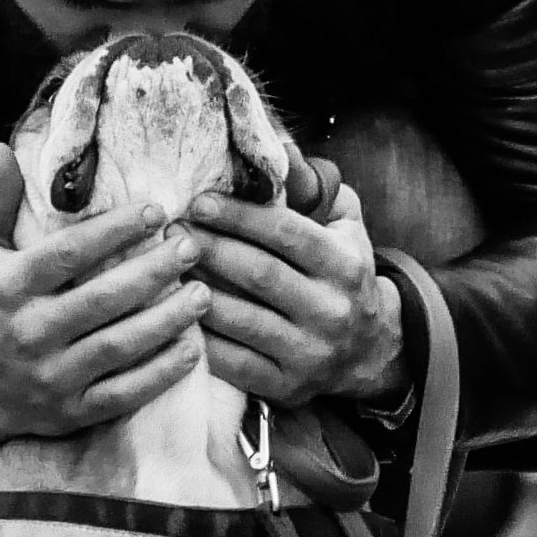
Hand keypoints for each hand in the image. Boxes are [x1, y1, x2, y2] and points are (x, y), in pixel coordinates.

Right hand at [0, 155, 205, 449]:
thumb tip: (2, 148)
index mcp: (10, 288)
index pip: (69, 255)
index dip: (115, 231)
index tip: (156, 210)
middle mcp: (30, 333)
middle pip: (102, 300)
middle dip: (153, 272)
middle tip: (192, 247)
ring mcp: (52, 377)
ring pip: (118, 347)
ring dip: (167, 320)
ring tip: (204, 294)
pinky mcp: (72, 411)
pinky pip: (124, 394)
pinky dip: (161, 373)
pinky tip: (194, 348)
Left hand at [183, 172, 400, 408]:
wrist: (370, 351)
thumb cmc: (344, 277)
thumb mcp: (346, 229)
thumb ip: (316, 190)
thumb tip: (278, 150)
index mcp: (345, 266)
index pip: (285, 234)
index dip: (238, 216)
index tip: (200, 202)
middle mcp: (331, 311)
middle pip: (258, 274)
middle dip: (209, 248)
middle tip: (172, 230)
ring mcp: (309, 353)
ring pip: (241, 318)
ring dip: (196, 291)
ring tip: (166, 268)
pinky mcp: (286, 386)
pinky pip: (233, 362)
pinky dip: (201, 338)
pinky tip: (176, 314)